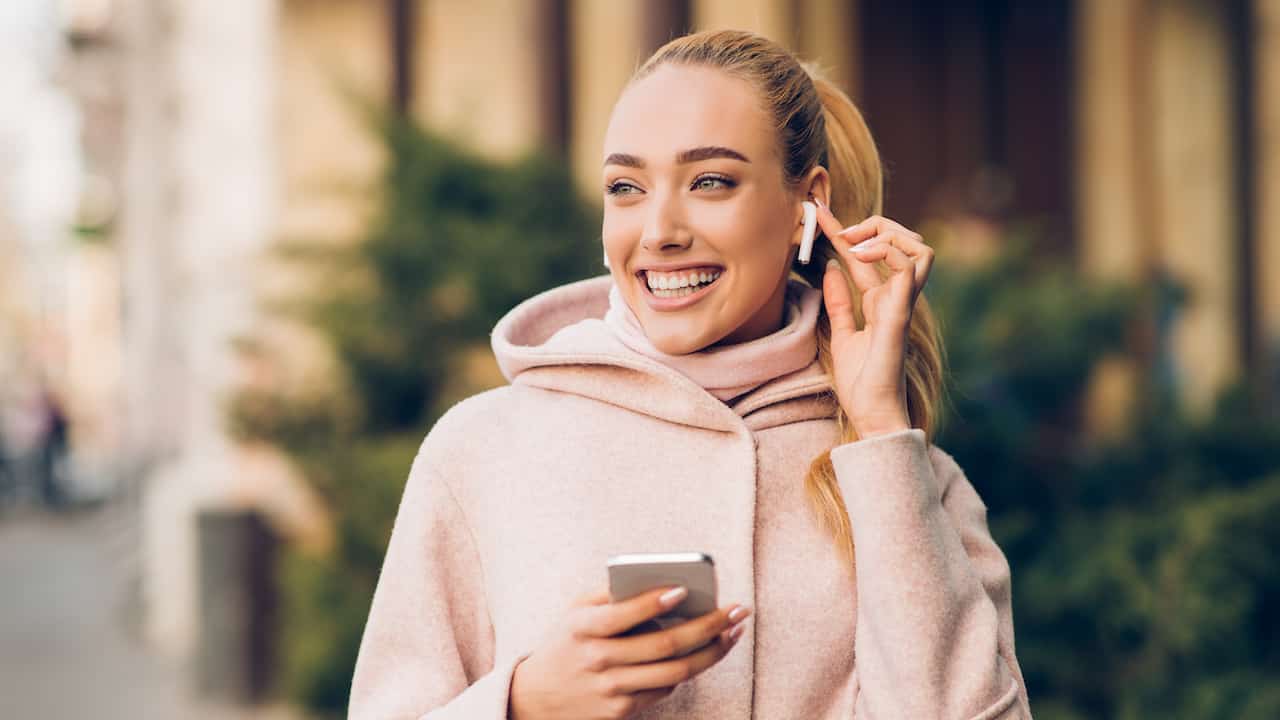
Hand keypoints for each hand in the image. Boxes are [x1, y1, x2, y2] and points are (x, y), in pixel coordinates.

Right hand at [508, 583, 750, 719]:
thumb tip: (659, 580)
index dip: (656, 602)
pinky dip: (687, 671)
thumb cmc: (565, 644)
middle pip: (665, 645)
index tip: (684, 589)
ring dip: (712, 652)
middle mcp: (598, 659)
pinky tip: (702, 654)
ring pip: (675, 671)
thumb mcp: (575, 612)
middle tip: (737, 610)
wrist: (535, 699)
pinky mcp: (621, 711)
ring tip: (733, 633)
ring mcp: (611, 689)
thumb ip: (609, 594)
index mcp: (584, 628)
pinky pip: (665, 689)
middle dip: (708, 626)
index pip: (625, 613)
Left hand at [812, 201, 934, 438]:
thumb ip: (839, 302)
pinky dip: (885, 251)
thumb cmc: (862, 383)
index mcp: (882, 301)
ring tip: (853, 241)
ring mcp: (902, 304)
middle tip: (840, 230)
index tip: (818, 212)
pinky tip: (858, 255)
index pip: (868, 255)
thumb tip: (830, 269)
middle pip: (906, 241)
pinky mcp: (901, 313)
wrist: (872, 414)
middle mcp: (897, 298)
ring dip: (887, 233)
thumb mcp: (841, 333)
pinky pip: (907, 267)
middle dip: (875, 224)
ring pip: (919, 247)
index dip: (844, 231)